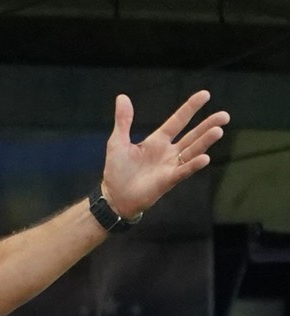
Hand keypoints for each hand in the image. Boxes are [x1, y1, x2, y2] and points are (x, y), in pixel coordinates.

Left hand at [100, 90, 228, 217]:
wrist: (114, 196)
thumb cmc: (117, 170)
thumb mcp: (118, 142)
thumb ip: (123, 121)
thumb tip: (122, 97)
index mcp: (157, 141)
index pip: (177, 121)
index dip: (190, 108)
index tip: (205, 95)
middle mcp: (168, 152)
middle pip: (192, 135)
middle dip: (208, 125)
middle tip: (225, 115)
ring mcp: (170, 166)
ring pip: (192, 151)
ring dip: (205, 141)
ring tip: (218, 131)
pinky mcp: (168, 181)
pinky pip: (183, 171)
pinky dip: (193, 165)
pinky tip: (205, 158)